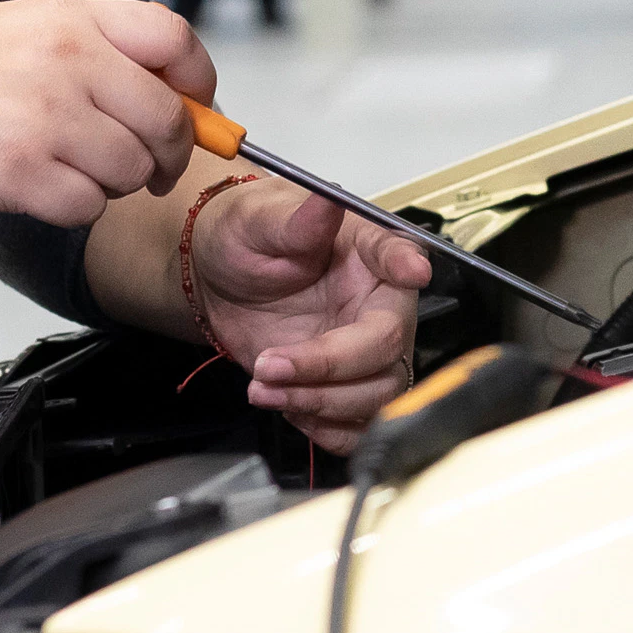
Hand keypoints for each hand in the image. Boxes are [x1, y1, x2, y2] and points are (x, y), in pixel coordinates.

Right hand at [0, 0, 215, 225]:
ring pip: (131, 170)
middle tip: (147, 169)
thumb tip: (169, 91)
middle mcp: (67, 61)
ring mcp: (44, 117)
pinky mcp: (19, 171)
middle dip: (167, 156)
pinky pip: (88, 208)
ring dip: (112, 185)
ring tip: (69, 172)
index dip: (199, 83)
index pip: (175, 39)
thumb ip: (93, 49)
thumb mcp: (22, 27)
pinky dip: (74, 211)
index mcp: (71, 19)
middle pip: (167, 120)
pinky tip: (40, 193)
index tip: (195, 109)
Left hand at [186, 177, 429, 454]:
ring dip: (322, 404)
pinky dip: (325, 429)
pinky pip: (358, 426)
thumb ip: (296, 221)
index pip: (400, 256)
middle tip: (271, 365)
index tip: (413, 271)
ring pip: (378, 396)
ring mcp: (364, 351)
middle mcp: (379, 305)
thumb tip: (326, 202)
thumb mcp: (259, 220)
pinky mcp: (343, 388)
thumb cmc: (247, 237)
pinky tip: (284, 407)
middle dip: (331, 368)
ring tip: (263, 390)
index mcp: (370, 254)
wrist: (219, 281)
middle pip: (388, 349)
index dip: (407, 266)